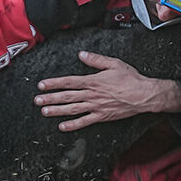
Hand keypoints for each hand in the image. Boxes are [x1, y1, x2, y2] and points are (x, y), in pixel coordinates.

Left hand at [34, 51, 180, 131]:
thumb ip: (96, 60)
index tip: (42, 85)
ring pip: (72, 109)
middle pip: (67, 97)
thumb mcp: (114, 64)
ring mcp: (96, 107)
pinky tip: (62, 126)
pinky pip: (84, 122)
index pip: (69, 82)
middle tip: (37, 100)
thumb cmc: (131, 79)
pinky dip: (73, 125)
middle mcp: (92, 95)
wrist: (144, 95)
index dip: (54, 83)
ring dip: (57, 111)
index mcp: (93, 81)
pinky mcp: (102, 116)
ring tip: (44, 112)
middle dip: (50, 98)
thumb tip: (82, 55)